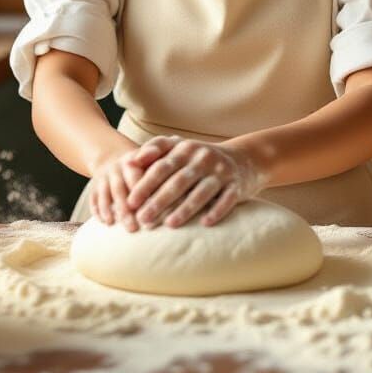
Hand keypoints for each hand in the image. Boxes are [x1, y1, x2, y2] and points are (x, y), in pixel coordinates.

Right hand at [88, 140, 170, 231]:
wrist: (115, 157)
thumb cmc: (146, 163)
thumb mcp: (156, 157)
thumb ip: (168, 171)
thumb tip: (188, 189)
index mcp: (133, 160)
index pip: (137, 177)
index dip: (144, 194)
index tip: (154, 212)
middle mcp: (116, 168)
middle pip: (120, 189)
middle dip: (125, 209)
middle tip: (134, 228)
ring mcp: (104, 177)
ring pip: (104, 194)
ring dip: (110, 210)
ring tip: (116, 226)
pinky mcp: (94, 186)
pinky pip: (93, 198)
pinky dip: (97, 210)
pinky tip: (105, 222)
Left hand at [124, 136, 267, 229]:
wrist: (242, 159)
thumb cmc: (200, 158)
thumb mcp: (179, 147)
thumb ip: (154, 150)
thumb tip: (129, 161)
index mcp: (185, 149)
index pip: (161, 167)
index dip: (145, 184)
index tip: (130, 202)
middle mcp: (203, 158)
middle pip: (178, 181)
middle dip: (159, 201)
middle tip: (143, 220)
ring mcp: (221, 171)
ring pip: (201, 192)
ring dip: (185, 209)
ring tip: (170, 225)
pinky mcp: (236, 185)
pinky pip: (227, 199)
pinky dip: (217, 210)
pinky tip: (206, 223)